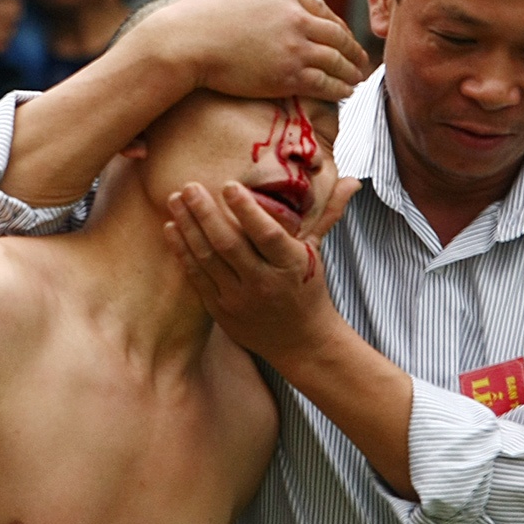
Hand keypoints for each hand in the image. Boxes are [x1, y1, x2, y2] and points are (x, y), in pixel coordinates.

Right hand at [147, 0, 370, 103]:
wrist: (184, 42)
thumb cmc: (196, 10)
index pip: (321, 9)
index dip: (336, 25)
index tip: (342, 36)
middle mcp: (295, 17)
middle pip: (336, 34)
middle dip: (352, 49)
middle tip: (360, 60)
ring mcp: (294, 47)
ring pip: (336, 59)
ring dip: (351, 70)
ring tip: (357, 79)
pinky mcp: (288, 75)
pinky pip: (325, 83)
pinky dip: (340, 88)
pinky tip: (346, 93)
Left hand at [165, 176, 359, 362]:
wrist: (302, 343)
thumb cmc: (308, 289)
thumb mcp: (317, 251)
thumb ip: (328, 213)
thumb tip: (351, 180)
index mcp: (291, 265)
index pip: (267, 234)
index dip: (247, 211)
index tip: (228, 185)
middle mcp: (265, 283)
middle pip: (229, 244)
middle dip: (204, 213)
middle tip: (187, 186)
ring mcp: (240, 299)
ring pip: (208, 258)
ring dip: (188, 227)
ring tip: (174, 200)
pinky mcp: (221, 310)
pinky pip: (197, 277)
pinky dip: (182, 251)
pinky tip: (172, 228)